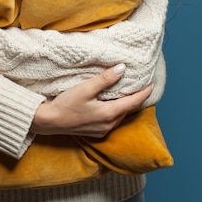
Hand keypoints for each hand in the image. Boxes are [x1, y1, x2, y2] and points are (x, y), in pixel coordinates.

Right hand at [31, 64, 151, 137]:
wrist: (50, 122)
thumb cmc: (66, 104)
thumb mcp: (86, 88)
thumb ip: (105, 79)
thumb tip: (122, 68)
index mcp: (109, 113)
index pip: (133, 102)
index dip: (144, 92)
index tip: (151, 83)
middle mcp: (109, 124)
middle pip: (128, 110)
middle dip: (135, 98)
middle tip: (140, 85)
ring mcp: (102, 130)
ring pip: (120, 116)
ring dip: (125, 105)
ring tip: (127, 92)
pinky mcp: (96, 132)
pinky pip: (112, 120)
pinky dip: (116, 110)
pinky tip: (111, 103)